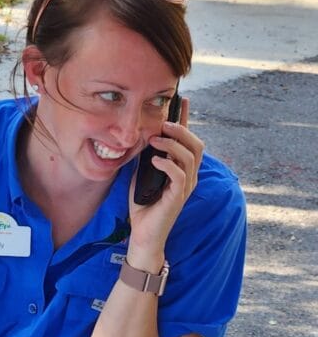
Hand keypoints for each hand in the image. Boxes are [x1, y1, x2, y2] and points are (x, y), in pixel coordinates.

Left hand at [128, 97, 203, 264]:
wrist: (143, 235)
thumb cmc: (143, 208)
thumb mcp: (141, 177)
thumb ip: (145, 160)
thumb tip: (140, 140)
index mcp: (182, 170)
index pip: (188, 141)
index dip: (186, 120)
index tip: (181, 101)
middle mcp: (188, 176)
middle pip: (196, 145)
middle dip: (182, 129)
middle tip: (163, 122)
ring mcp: (185, 187)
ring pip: (190, 156)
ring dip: (172, 144)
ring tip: (154, 139)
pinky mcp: (178, 197)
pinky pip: (180, 174)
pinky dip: (168, 163)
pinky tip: (155, 159)